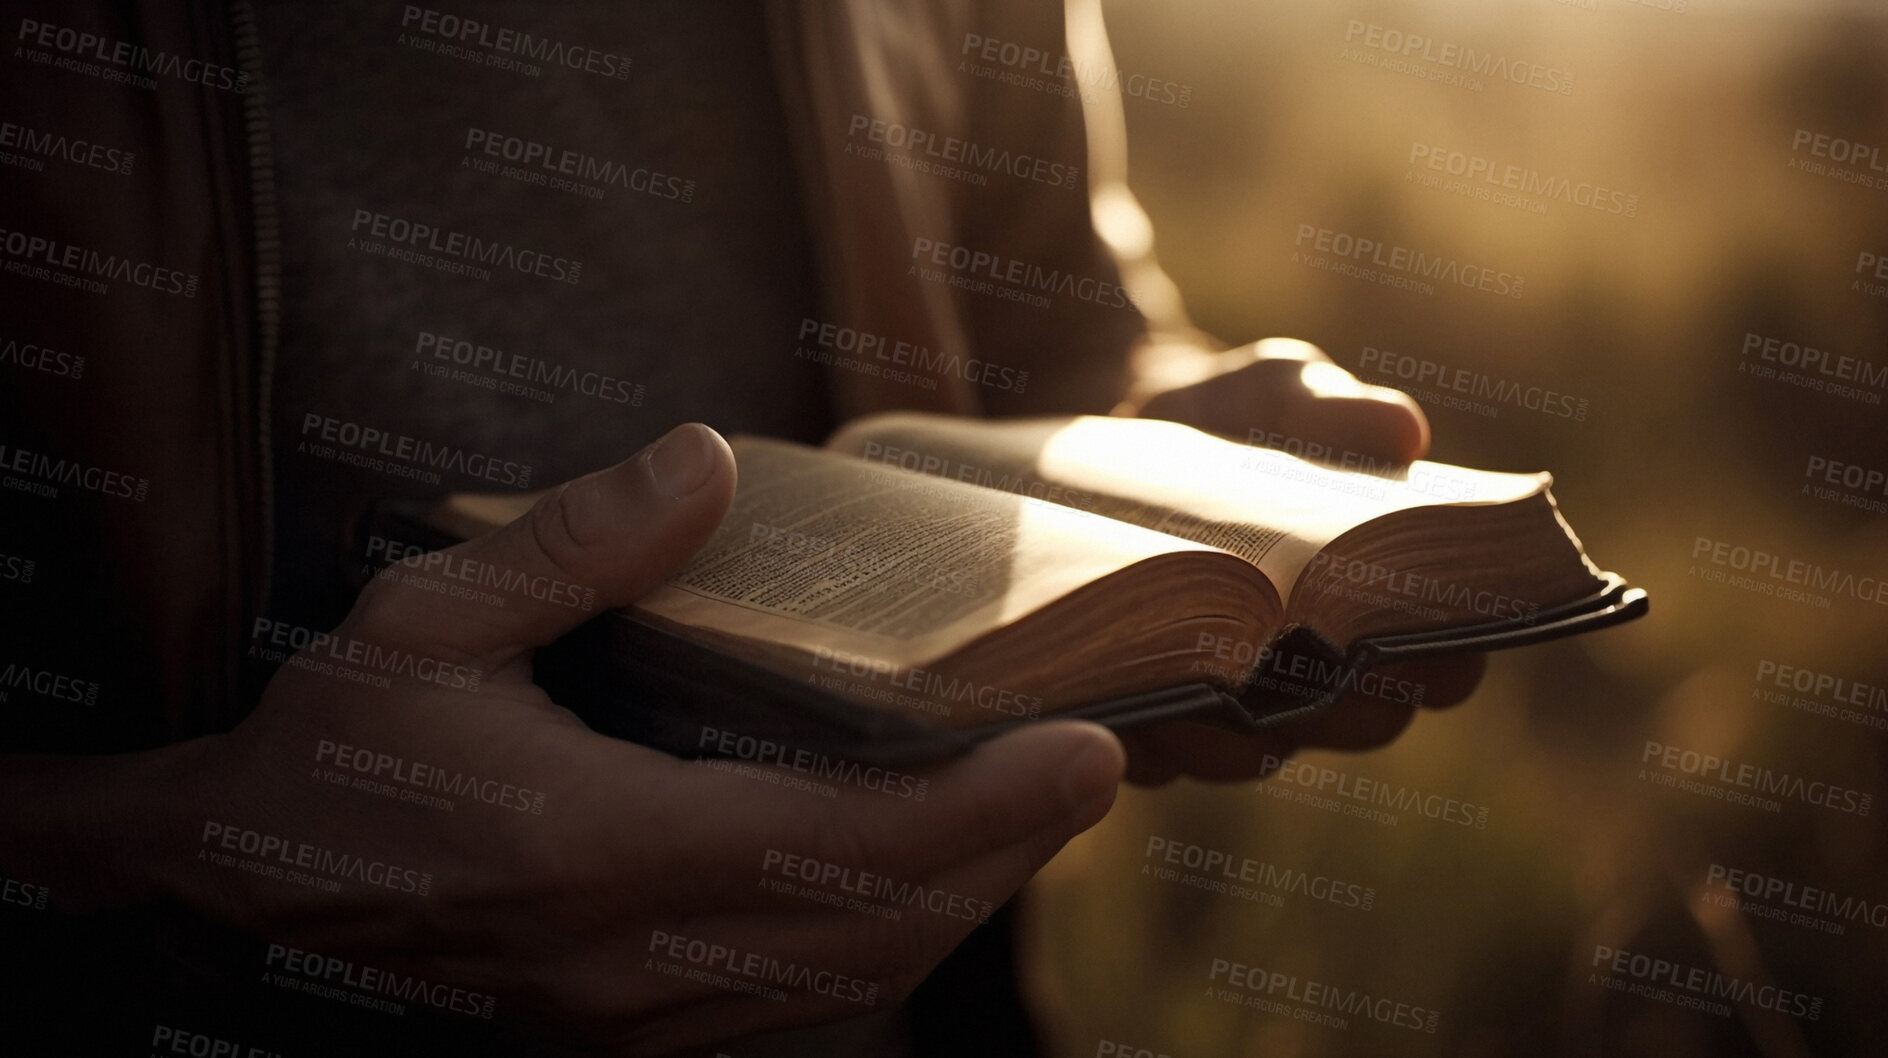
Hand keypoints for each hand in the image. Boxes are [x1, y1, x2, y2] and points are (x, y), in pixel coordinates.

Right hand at [115, 423, 1122, 1053]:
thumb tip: (706, 461)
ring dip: (956, 905)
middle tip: (1090, 774)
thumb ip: (573, 548)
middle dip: (1002, 854)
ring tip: (1029, 821)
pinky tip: (916, 887)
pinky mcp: (623, 1030)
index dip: (980, 809)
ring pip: (847, 980)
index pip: (839, 844)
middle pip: (877, 926)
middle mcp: (632, 959)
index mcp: (597, 852)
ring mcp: (632, 1016)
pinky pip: (794, 1006)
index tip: (1087, 755)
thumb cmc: (330, 755)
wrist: (239, 892)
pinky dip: (880, 946)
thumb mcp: (424, 624)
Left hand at [1119, 337, 1485, 781]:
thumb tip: (1403, 430)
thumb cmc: (1227, 419)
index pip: (1446, 662)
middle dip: (1330, 705)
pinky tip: (1111, 687)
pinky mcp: (1154, 721)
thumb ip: (1329, 408)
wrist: (1110, 437)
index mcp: (1383, 606)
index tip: (1398, 632)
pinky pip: (1154, 756)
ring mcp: (1239, 712)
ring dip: (1224, 729)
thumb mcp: (1274, 393)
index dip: (1438, 660)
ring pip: (1249, 753)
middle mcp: (1321, 675)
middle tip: (1286, 662)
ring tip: (1189, 680)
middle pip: (1356, 724)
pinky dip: (1141, 729)